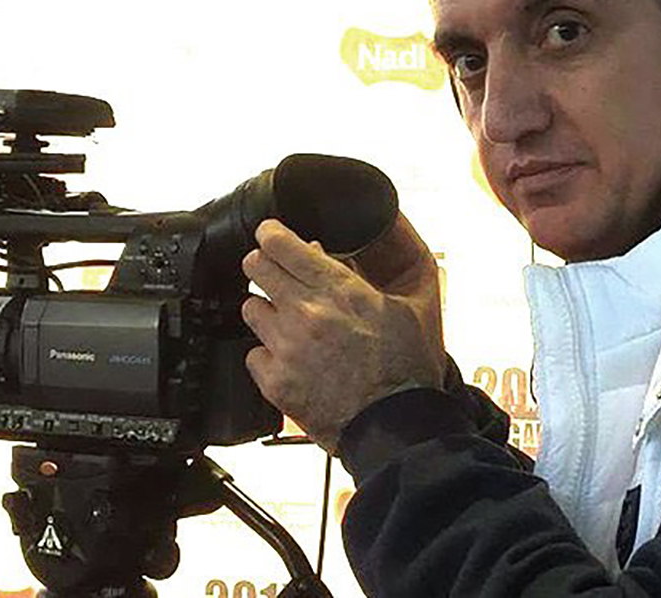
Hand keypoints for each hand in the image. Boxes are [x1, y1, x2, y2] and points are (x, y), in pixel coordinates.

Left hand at [241, 213, 445, 451]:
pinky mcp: (275, 382)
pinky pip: (253, 354)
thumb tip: (340, 249)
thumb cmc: (408, 370)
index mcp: (339, 290)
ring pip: (250, 308)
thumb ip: (375, 270)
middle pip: (255, 268)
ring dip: (267, 310)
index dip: (271, 234)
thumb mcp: (410, 305)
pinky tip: (290, 360)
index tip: (270, 234)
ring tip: (290, 323)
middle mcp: (306, 313)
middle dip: (263, 264)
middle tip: (275, 272)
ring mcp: (286, 348)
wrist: (397, 425)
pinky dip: (268, 355)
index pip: (281, 244)